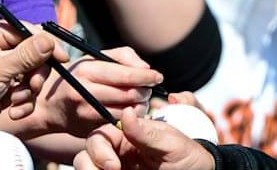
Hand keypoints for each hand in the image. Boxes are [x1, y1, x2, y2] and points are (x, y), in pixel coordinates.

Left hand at [0, 17, 68, 125]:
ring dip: (29, 90)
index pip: (28, 31)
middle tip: (32, 86)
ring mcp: (0, 65)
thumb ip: (26, 54)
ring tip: (16, 101)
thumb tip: (49, 40)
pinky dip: (23, 101)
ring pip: (32, 72)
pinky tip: (13, 110)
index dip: (47, 45)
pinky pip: (25, 88)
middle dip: (35, 74)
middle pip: (34, 53)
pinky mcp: (4, 84)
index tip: (61, 59)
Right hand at [31, 47, 165, 137]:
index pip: (125, 75)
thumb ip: (123, 56)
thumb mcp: (95, 58)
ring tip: (142, 98)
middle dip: (145, 91)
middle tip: (150, 88)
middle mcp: (84, 92)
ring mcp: (86, 113)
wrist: (51, 106)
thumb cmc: (79, 76)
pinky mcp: (89, 129)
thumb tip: (146, 69)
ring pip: (127, 111)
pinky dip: (131, 117)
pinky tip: (132, 110)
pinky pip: (119, 124)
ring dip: (141, 105)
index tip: (158, 76)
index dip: (146, 76)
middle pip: (128, 94)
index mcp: (87, 70)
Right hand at [73, 108, 216, 169]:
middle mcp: (120, 150)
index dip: (100, 148)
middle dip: (90, 162)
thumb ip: (147, 131)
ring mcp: (118, 166)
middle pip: (90, 150)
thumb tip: (126, 113)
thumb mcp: (172, 143)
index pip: (103, 134)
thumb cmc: (189, 156)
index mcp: (131, 134)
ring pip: (87, 165)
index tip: (112, 165)